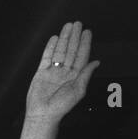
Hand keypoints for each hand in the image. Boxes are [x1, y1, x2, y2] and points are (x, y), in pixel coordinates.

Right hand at [21, 21, 98, 138]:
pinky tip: (54, 39)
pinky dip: (50, 48)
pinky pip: (46, 58)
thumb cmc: (61, 106)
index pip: (81, 56)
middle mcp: (65, 71)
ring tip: (67, 26)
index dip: (85, 44)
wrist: (42, 114)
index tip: (87, 32)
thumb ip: (86, 75)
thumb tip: (96, 62)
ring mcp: (53, 71)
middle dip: (74, 37)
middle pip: (71, 51)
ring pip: (60, 51)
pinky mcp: (41, 73)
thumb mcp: (78, 91)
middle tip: (78, 24)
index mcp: (76, 76)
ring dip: (64, 39)